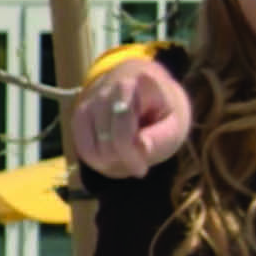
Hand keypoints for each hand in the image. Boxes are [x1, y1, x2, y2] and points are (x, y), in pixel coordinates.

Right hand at [68, 57, 191, 178]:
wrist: (145, 93)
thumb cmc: (163, 113)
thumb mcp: (175, 126)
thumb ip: (160, 138)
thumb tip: (140, 148)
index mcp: (140, 85)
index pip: (123, 128)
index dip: (130, 154)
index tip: (142, 169)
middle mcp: (110, 88)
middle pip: (106, 141)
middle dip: (121, 161)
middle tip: (137, 167)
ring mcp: (91, 101)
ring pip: (90, 148)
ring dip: (108, 164)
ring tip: (126, 162)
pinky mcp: (80, 114)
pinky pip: (81, 147)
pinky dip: (95, 161)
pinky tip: (112, 159)